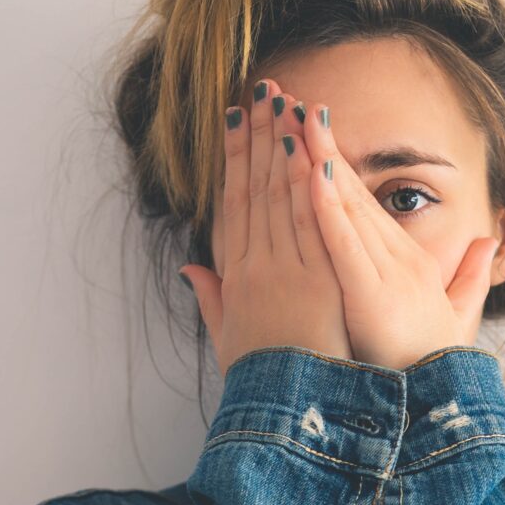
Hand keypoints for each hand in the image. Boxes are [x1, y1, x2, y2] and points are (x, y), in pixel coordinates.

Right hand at [179, 80, 352, 375]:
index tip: (236, 120)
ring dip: (280, 147)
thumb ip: (211, 300)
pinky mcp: (313, 282)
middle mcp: (255, 267)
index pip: (235, 204)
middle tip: (262, 88)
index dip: (235, 159)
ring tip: (282, 101)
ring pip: (279, 198)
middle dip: (258, 136)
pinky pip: (308, 226)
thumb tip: (191, 268)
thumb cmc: (263, 381)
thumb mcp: (228, 340)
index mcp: (236, 277)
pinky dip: (306, 187)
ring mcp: (283, 271)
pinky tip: (306, 150)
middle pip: (255, 189)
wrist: (287, 415)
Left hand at [289, 102, 500, 370]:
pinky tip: (311, 172)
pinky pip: (343, 242)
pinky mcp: (371, 293)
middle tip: (285, 98)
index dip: (331, 159)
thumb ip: (472, 276)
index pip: (359, 200)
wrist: (441, 410)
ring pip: (344, 205)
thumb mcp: (457, 316)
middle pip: (347, 190)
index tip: (305, 125)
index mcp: (403, 260)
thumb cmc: (434, 366)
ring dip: (316, 158)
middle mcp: (394, 257)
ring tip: (292, 116)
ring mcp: (384, 273)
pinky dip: (327, 206)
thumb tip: (492, 240)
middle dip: (315, 142)